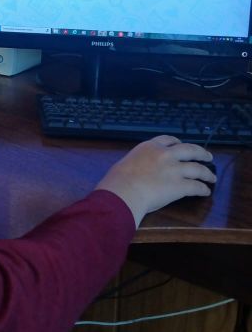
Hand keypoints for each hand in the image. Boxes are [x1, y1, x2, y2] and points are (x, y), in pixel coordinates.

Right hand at [96, 135, 215, 226]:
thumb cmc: (118, 179)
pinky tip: (206, 191)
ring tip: (212, 177)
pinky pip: (196, 186)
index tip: (182, 144)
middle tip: (208, 157)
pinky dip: (203, 189)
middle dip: (201, 153)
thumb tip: (138, 169)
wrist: (124, 191)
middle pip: (189, 149)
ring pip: (197, 168)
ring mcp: (174, 169)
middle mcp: (165, 154)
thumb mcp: (128, 161)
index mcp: (150, 146)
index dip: (178, 142)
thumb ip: (138, 161)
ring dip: (207, 173)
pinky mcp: (179, 186)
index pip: (168, 139)